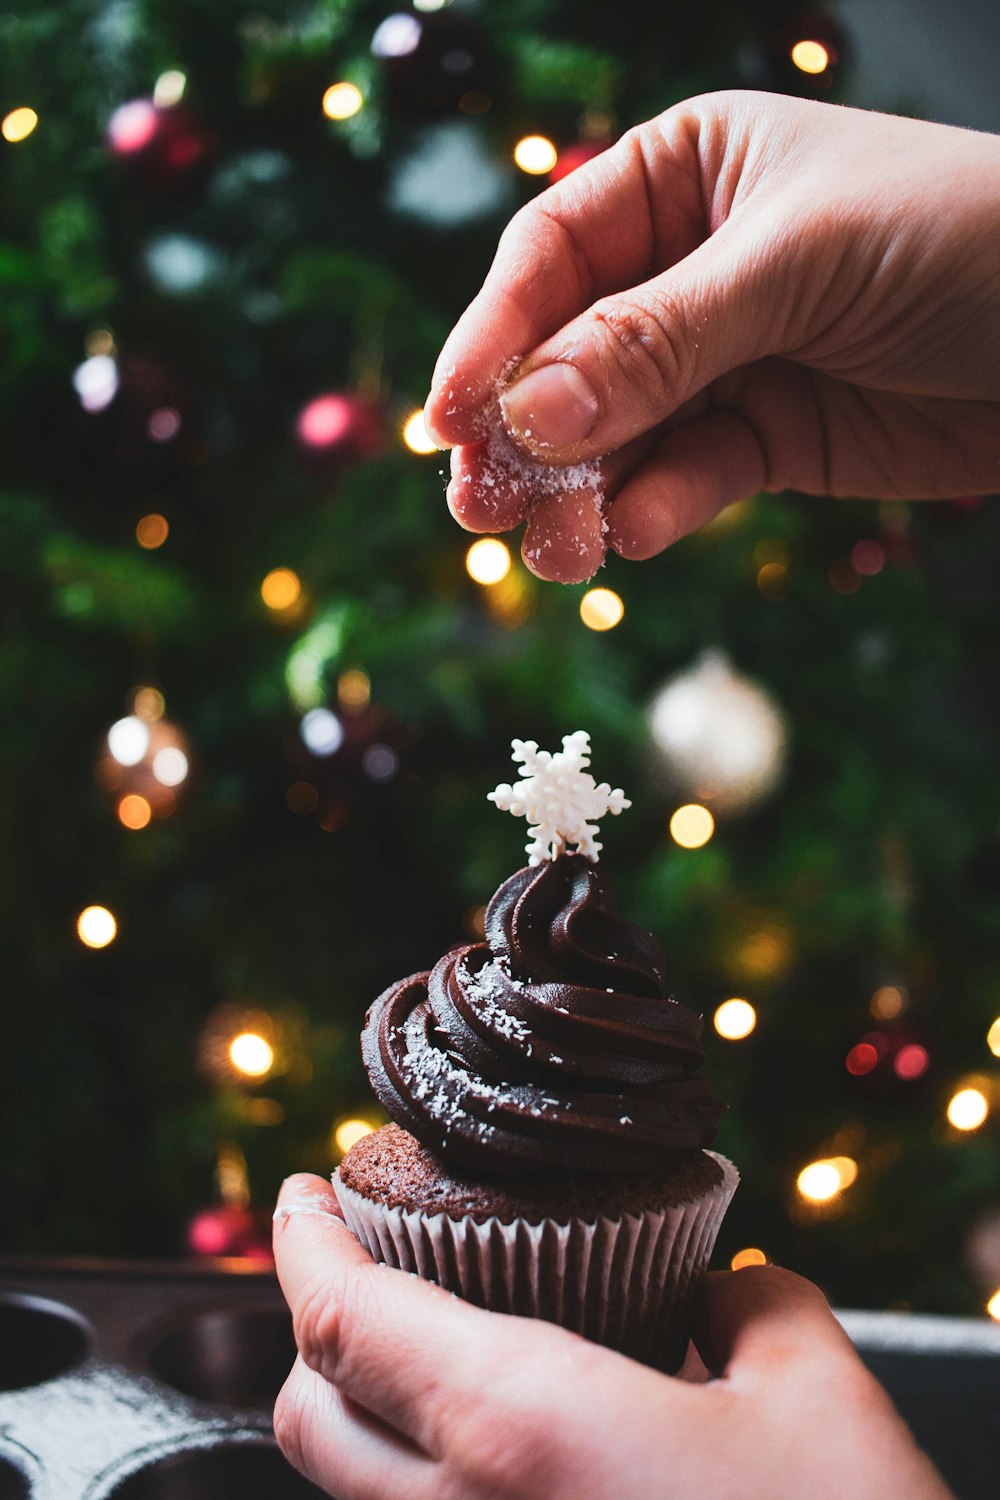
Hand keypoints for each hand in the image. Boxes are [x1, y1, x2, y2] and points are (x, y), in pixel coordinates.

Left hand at [272, 1173, 951, 1499]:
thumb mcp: (817, 1393)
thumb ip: (757, 1307)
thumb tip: (728, 1292)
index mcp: (517, 1429)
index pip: (342, 1321)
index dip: (299, 1243)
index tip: (302, 1191)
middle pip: (307, 1421)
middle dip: (313, 1331)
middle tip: (362, 1264)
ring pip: (355, 1498)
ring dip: (365, 1416)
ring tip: (430, 1352)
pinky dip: (430, 1484)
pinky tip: (507, 1456)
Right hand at [424, 91, 999, 581]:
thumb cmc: (960, 237)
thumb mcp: (796, 266)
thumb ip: (657, 342)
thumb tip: (526, 414)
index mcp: (689, 175)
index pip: (554, 255)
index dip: (493, 335)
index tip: (451, 417)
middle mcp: (692, 265)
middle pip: (569, 355)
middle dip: (524, 434)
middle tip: (479, 508)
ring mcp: (729, 357)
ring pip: (620, 433)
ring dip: (581, 492)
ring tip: (553, 552)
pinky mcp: (770, 438)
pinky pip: (691, 477)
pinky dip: (661, 509)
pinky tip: (643, 534)